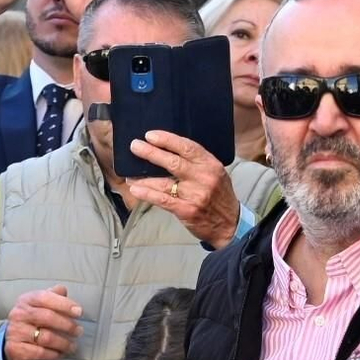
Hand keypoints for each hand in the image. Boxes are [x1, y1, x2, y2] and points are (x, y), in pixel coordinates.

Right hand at [3, 284, 83, 359]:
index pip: (45, 298)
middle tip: (79, 331)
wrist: (13, 341)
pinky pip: (40, 352)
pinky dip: (54, 354)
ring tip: (73, 346)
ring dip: (64, 343)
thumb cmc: (32, 320)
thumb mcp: (40, 305)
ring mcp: (16, 332)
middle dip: (67, 325)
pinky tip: (61, 354)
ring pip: (46, 338)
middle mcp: (19, 314)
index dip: (64, 304)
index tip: (79, 312)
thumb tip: (63, 290)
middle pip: (47, 317)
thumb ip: (53, 296)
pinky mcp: (16, 349)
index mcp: (26, 300)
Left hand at [125, 130, 239, 246]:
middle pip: (173, 162)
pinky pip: (162, 200)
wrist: (230, 224)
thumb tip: (168, 150)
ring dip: (143, 177)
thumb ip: (197, 162)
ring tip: (129, 174)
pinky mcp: (187, 210)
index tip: (150, 135)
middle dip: (151, 153)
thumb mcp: (216, 173)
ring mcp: (195, 195)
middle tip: (135, 146)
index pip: (187, 147)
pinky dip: (147, 194)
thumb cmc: (219, 195)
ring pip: (164, 182)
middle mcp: (204, 178)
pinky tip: (136, 189)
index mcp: (211, 165)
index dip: (167, 139)